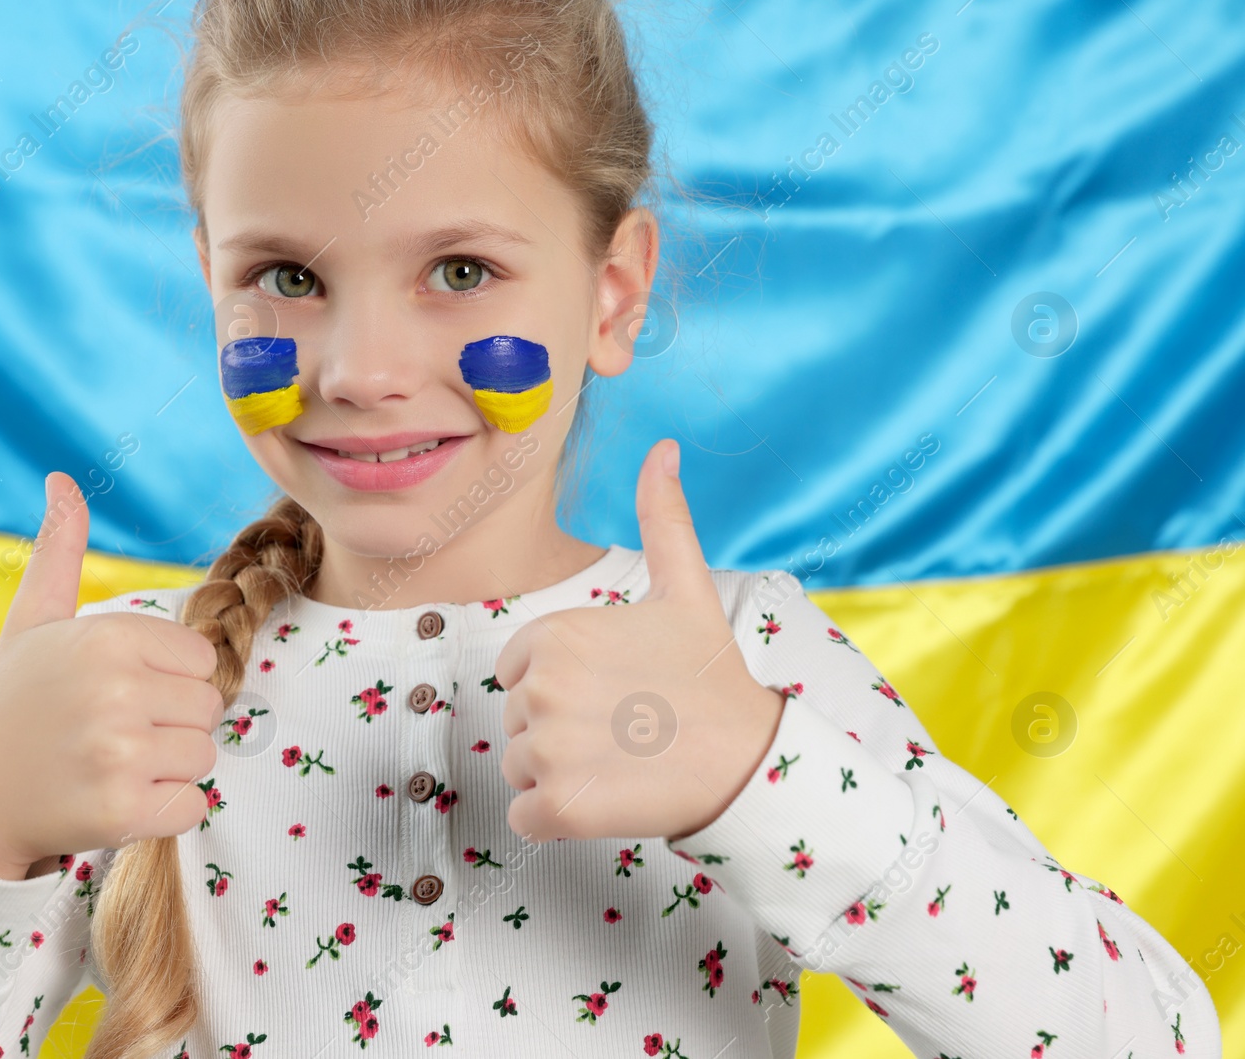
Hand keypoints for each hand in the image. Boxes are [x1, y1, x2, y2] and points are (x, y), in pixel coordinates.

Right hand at [0, 471, 225, 880]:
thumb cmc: (15, 701)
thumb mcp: (34, 620)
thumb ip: (61, 550)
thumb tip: (62, 478)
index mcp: (107, 637)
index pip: (203, 660)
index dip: (168, 680)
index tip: (119, 692)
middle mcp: (115, 690)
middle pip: (209, 708)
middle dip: (170, 724)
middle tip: (112, 733)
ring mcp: (118, 753)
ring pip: (204, 756)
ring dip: (168, 768)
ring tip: (111, 765)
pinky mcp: (123, 811)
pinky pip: (195, 805)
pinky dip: (166, 811)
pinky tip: (116, 799)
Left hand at [496, 438, 784, 843]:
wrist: (750, 760)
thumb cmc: (711, 677)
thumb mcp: (683, 588)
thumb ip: (662, 518)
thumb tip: (663, 448)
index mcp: (554, 633)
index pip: (517, 672)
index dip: (561, 686)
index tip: (613, 692)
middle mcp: (540, 687)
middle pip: (517, 721)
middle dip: (561, 731)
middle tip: (624, 728)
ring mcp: (546, 749)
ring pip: (520, 769)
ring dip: (561, 775)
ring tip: (620, 761)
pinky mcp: (557, 807)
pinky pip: (524, 819)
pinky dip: (558, 819)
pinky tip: (606, 797)